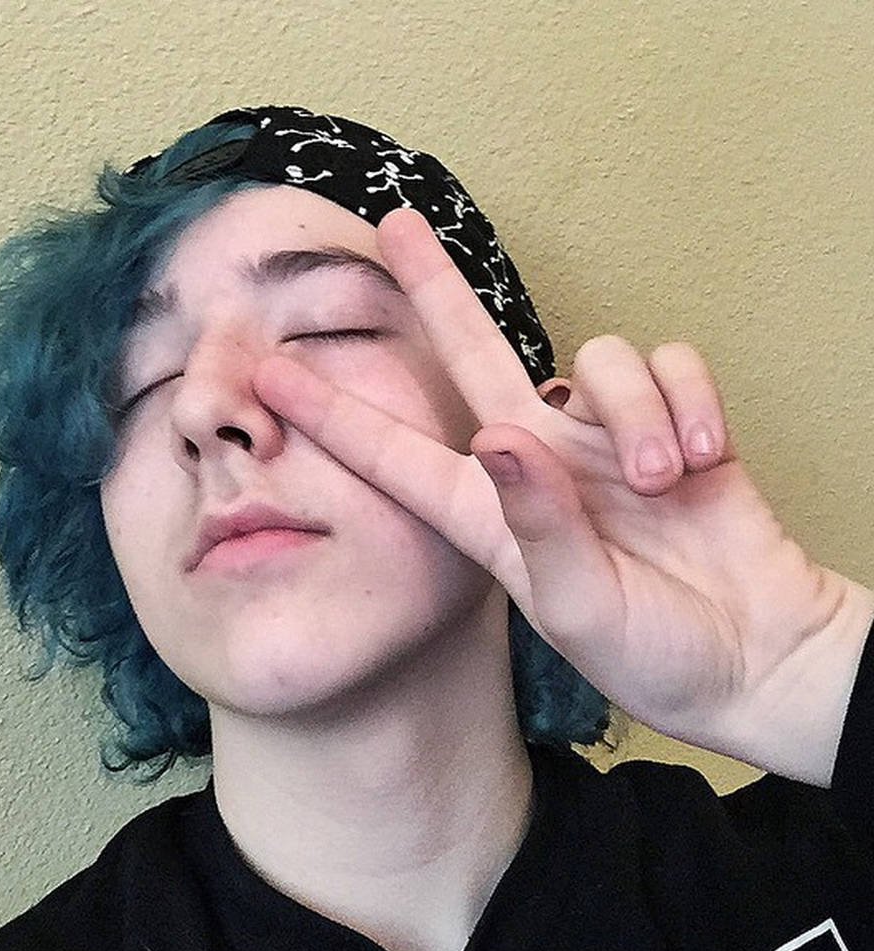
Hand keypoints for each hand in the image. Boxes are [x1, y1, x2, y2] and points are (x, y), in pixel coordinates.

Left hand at [254, 208, 873, 783]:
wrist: (752, 655)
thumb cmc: (653, 649)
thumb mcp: (581, 605)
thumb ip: (540, 523)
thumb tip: (505, 434)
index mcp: (490, 513)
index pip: (396, 454)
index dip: (333, 415)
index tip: (267, 377)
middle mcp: (537, 460)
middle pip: (475, 353)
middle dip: (435, 288)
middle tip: (392, 225)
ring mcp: (605, 438)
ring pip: (599, 359)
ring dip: (634, 414)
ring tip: (665, 482)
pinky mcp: (675, 420)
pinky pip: (672, 365)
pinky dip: (691, 402)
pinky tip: (705, 458)